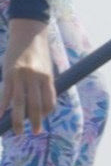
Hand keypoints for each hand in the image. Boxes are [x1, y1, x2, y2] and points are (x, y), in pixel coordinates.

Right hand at [1, 19, 55, 134]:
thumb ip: (45, 84)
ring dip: (18, 119)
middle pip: (35, 105)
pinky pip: (5, 94)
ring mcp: (21, 76)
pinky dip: (2, 106)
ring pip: (19, 103)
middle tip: (36, 132)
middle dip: (36, 121)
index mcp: (48, 78)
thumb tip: (41, 104)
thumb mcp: (47, 68)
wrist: (28, 33)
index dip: (47, 113)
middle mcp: (35, 78)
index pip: (49, 101)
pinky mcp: (8, 74)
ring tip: (18, 131)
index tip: (43, 118)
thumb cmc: (39, 52)